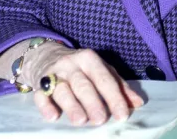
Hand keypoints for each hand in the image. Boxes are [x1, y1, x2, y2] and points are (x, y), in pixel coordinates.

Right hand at [28, 44, 142, 125]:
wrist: (46, 55)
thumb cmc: (80, 68)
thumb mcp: (100, 70)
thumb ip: (119, 86)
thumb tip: (137, 103)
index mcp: (90, 59)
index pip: (104, 78)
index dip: (114, 96)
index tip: (122, 115)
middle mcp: (72, 64)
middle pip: (83, 84)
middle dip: (92, 102)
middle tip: (100, 120)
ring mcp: (53, 73)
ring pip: (62, 89)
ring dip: (72, 105)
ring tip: (80, 120)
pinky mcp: (38, 84)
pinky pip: (41, 95)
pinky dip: (46, 106)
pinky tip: (53, 116)